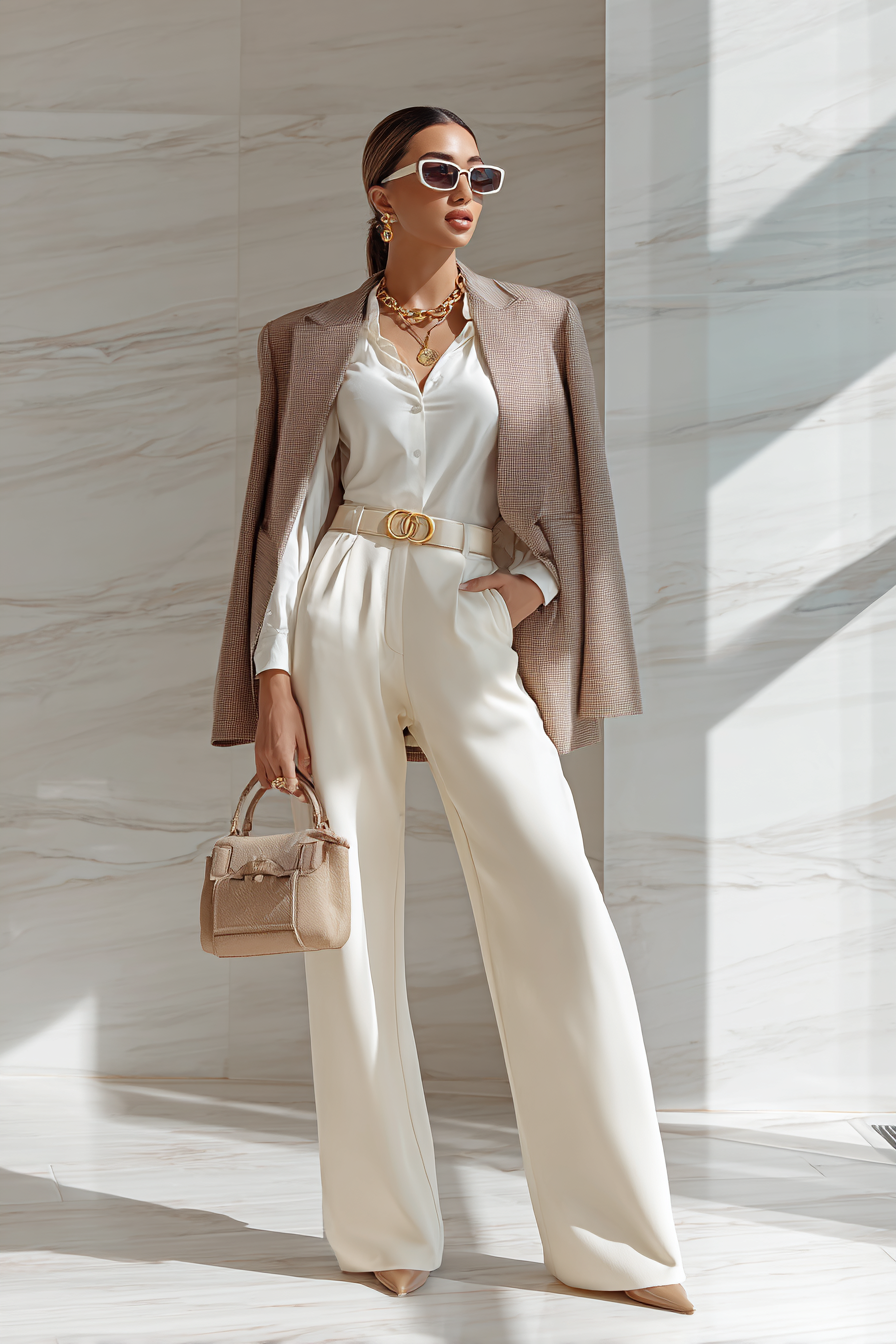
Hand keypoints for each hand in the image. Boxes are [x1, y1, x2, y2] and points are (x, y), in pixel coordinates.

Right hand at [255, 670, 311, 790]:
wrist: (274, 702)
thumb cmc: (289, 714)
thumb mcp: (302, 736)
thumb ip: (305, 756)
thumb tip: (308, 772)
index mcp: (283, 754)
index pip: (289, 782)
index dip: (297, 791)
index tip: (304, 795)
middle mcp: (270, 757)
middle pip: (280, 783)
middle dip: (290, 789)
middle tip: (299, 791)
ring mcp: (262, 754)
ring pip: (269, 779)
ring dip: (279, 785)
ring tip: (288, 784)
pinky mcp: (257, 750)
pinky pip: (259, 772)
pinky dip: (266, 779)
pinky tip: (272, 781)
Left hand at [459, 571, 543, 626]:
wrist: (536, 589)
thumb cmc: (518, 584)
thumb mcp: (499, 579)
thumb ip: (481, 582)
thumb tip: (462, 587)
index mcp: (499, 613)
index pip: (478, 619)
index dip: (468, 616)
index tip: (460, 613)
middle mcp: (504, 623)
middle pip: (483, 624)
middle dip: (474, 619)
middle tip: (464, 614)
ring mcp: (508, 625)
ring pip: (490, 625)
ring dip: (483, 621)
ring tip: (472, 616)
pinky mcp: (511, 625)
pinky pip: (498, 625)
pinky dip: (491, 621)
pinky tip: (485, 616)